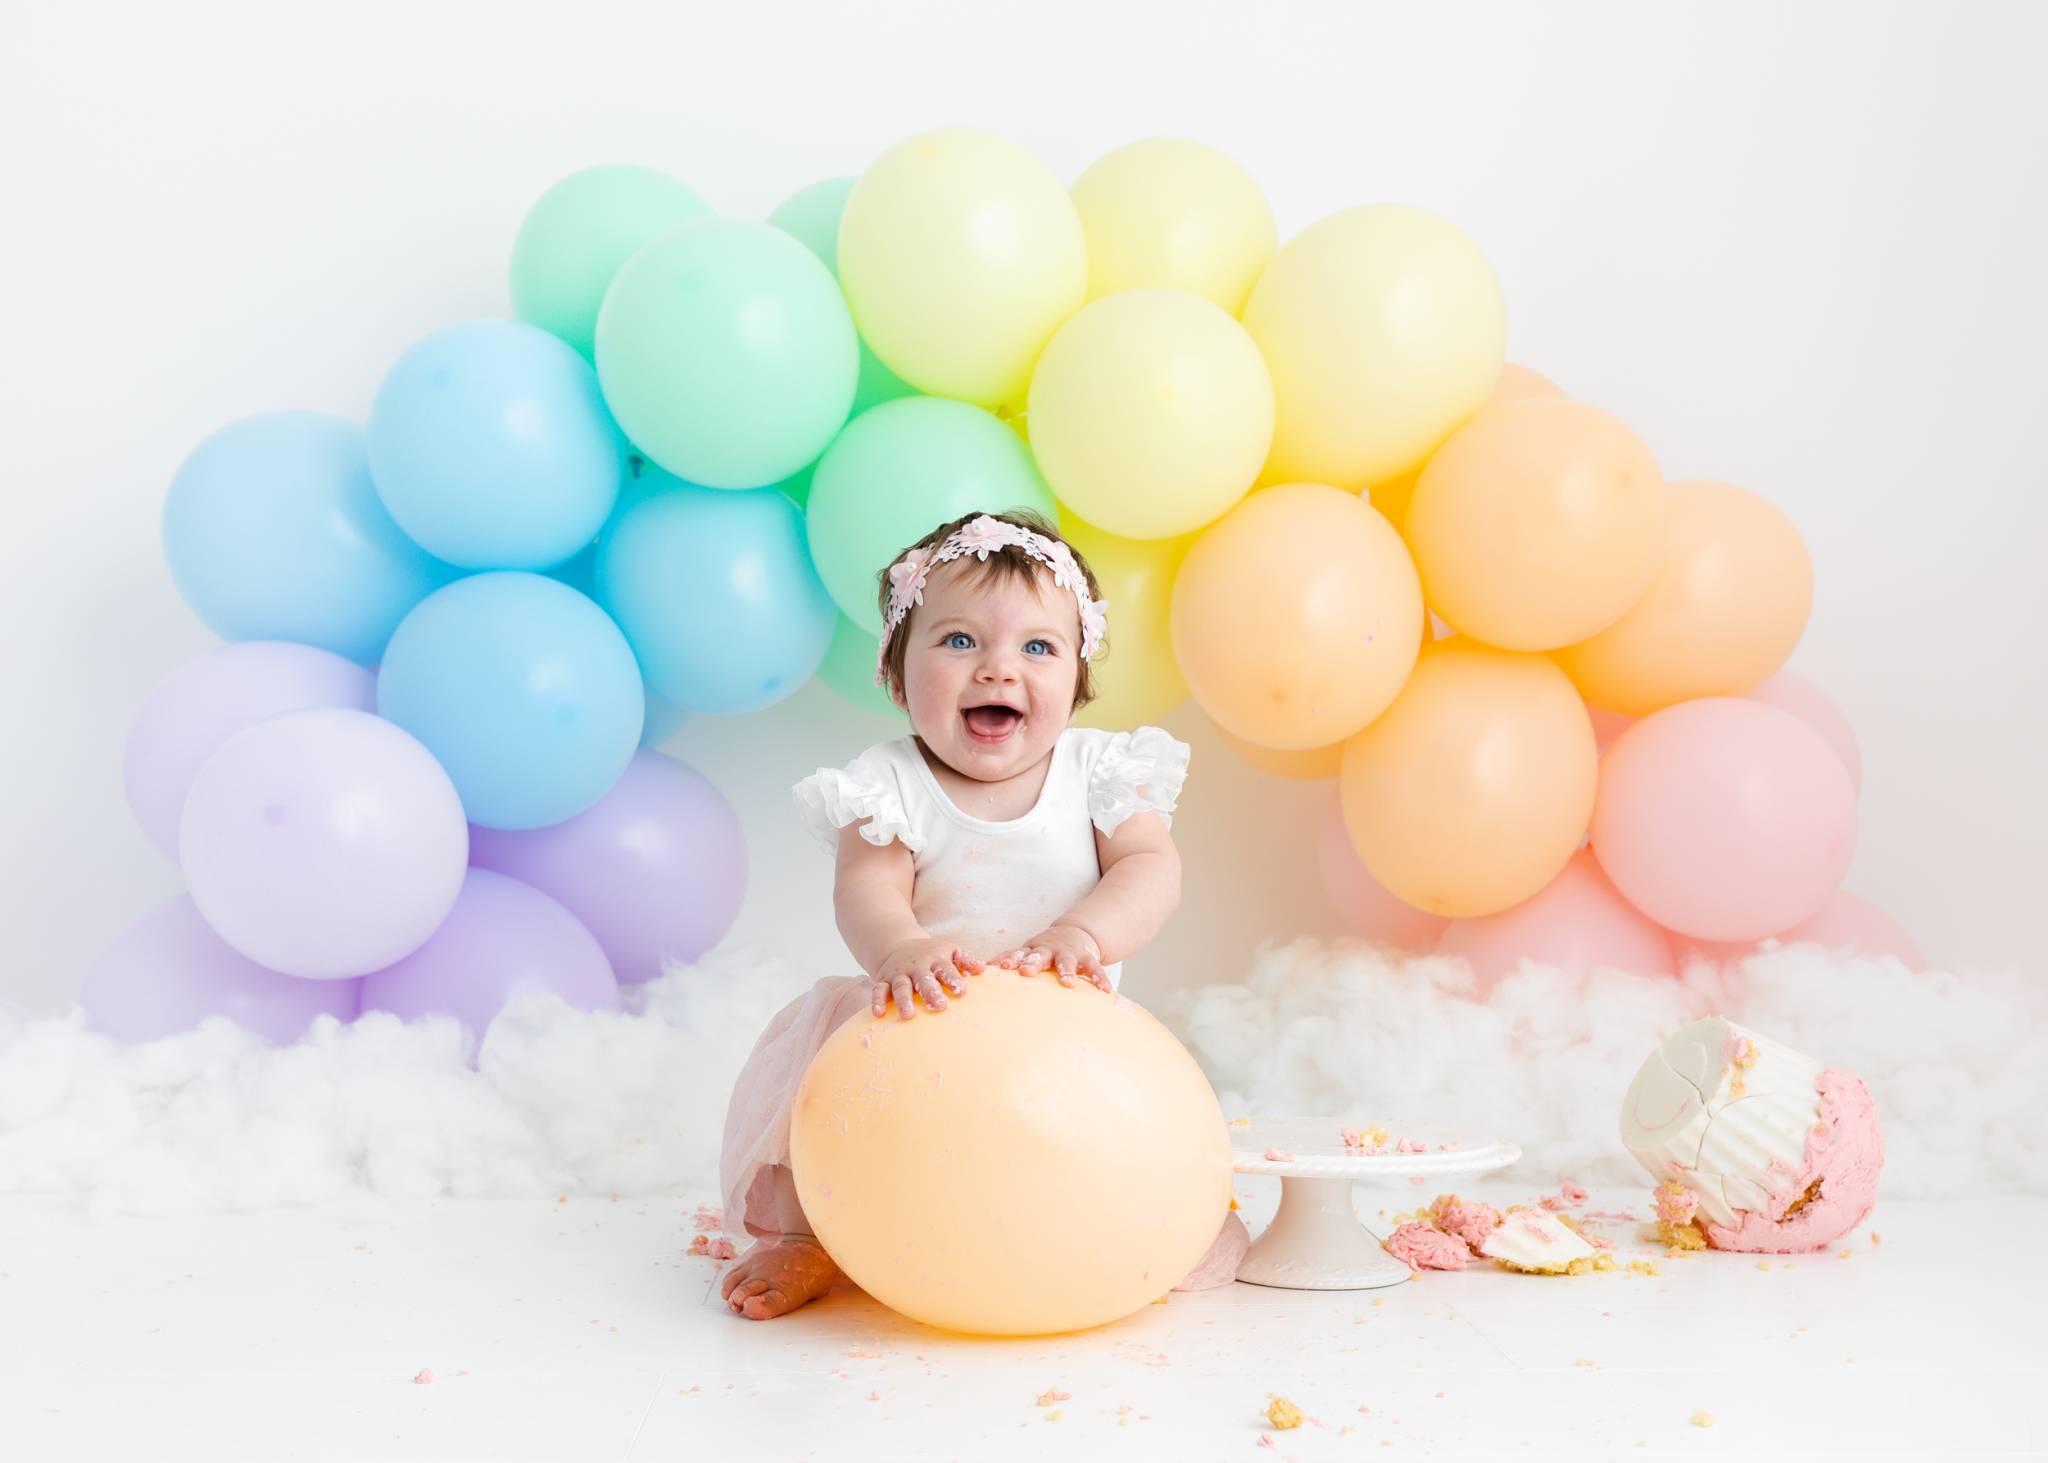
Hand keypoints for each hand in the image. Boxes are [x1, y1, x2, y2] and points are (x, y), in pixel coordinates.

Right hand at [870, 939, 983, 1019]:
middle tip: (939, 1006)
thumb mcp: (950, 951)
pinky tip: (879, 1014)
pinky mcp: (884, 980)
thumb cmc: (933, 955)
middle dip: (930, 992)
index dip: (954, 979)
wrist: (899, 945)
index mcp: (936, 959)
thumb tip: (983, 969)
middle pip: (923, 979)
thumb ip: (966, 960)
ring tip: (909, 1015)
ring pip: (901, 986)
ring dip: (904, 1000)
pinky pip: (879, 990)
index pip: (946, 969)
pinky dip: (877, 1001)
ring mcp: (899, 973)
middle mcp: (917, 966)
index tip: (962, 990)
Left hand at [993, 924, 1109, 992]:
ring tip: (1067, 982)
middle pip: (1038, 955)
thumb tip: (977, 973)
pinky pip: (1094, 968)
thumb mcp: (1027, 953)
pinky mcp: (1087, 958)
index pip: (1016, 954)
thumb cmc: (1043, 951)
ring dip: (1067, 970)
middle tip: (1025, 972)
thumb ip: (1008, 962)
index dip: (1008, 960)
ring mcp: (1068, 953)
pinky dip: (1099, 978)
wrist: (1075, 934)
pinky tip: (1104, 990)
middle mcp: (1048, 951)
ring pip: (1067, 961)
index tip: (999, 967)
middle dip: (1032, 963)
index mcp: (1031, 951)